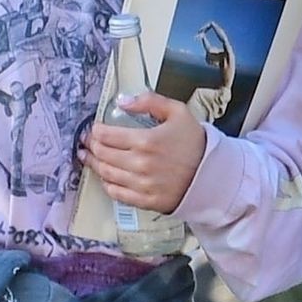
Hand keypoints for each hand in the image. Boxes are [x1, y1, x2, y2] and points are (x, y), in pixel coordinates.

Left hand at [81, 93, 207, 215]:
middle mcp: (140, 164)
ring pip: (106, 174)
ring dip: (94, 164)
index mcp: (146, 141)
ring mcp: (142, 185)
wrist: (213, 174)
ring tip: (90, 157)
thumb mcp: (178, 112)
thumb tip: (123, 101)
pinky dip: (107, 184)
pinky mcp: (146, 200)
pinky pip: (116, 193)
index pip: (106, 135)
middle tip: (88, 142)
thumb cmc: (195, 143)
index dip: (95, 131)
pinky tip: (106, 176)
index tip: (95, 129)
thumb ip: (150, 101)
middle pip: (102, 154)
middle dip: (91, 146)